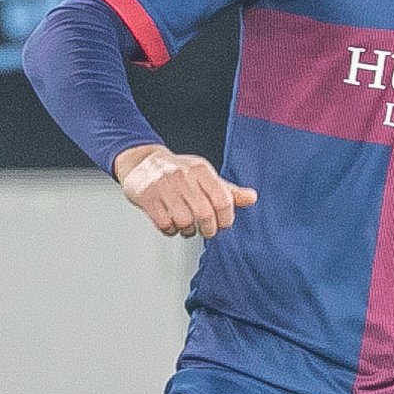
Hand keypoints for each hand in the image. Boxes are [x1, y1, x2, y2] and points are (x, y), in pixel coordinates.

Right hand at [113, 145, 257, 240]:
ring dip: (189, 231)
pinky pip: (164, 224)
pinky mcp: (147, 198)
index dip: (226, 218)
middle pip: (204, 213)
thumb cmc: (178, 172)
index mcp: (200, 170)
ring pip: (184, 221)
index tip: (223, 224)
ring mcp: (164, 187)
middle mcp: (183, 176)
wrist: (142, 163)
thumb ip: (228, 190)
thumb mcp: (205, 176)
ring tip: (188, 227)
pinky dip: (171, 230)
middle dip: (209, 229)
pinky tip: (173, 225)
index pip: (223, 199)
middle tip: (208, 231)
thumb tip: (252, 198)